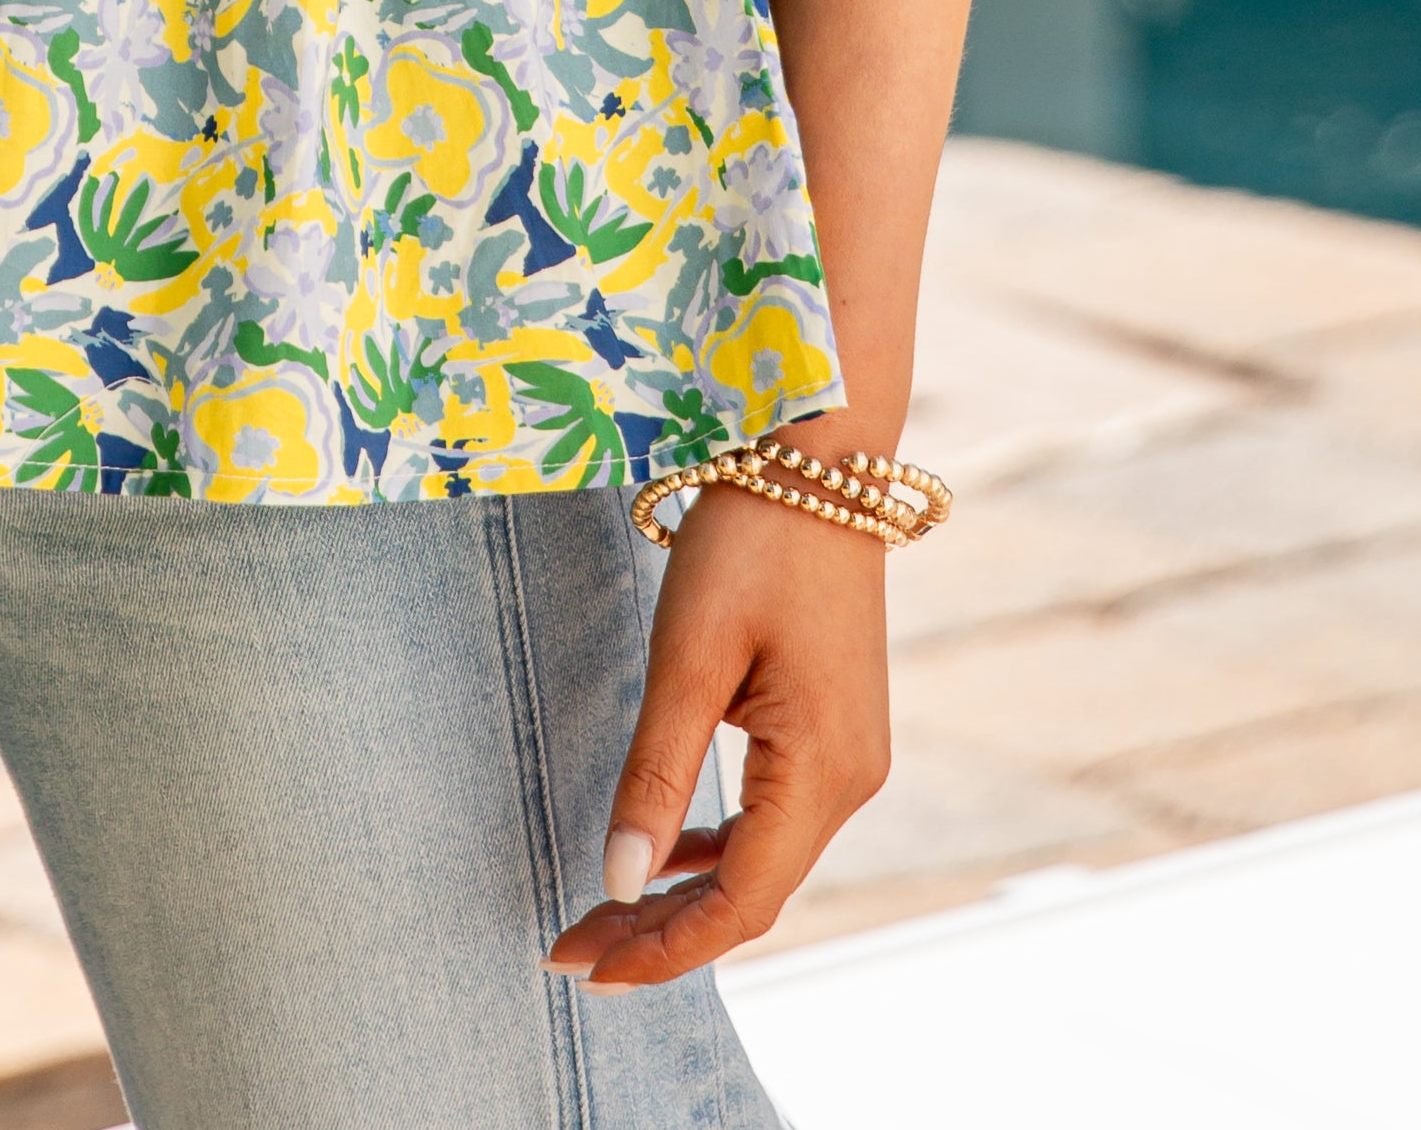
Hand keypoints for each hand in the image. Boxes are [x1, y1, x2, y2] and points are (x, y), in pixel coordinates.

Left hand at [544, 482, 890, 987]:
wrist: (821, 454)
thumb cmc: (751, 539)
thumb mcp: (688, 654)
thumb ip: (656, 772)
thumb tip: (621, 882)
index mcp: (823, 769)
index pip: (741, 902)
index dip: (663, 946)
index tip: (584, 965)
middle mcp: (852, 778)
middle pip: (753, 892)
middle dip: (661, 929)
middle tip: (569, 946)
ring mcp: (851, 754)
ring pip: (763, 857)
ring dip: (684, 891)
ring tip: (602, 912)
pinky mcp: (835, 727)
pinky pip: (775, 813)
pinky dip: (715, 844)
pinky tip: (665, 849)